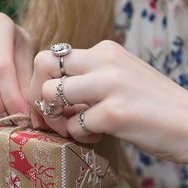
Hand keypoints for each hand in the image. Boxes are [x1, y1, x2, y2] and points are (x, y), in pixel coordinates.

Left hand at [30, 40, 187, 162]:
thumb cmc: (149, 105)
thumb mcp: (117, 79)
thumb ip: (85, 81)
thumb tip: (47, 96)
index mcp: (104, 51)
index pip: (52, 56)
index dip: (40, 82)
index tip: (47, 104)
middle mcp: (105, 61)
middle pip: (43, 65)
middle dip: (38, 95)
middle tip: (50, 117)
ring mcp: (110, 84)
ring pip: (51, 94)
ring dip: (56, 119)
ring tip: (76, 128)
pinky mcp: (116, 112)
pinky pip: (74, 125)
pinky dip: (80, 136)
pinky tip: (98, 136)